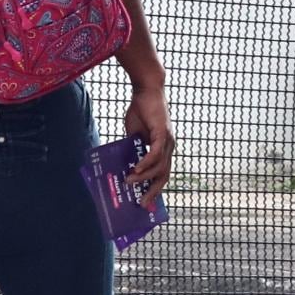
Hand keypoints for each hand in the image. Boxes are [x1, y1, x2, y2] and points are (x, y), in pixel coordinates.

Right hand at [123, 79, 174, 197]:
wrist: (146, 91)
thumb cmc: (141, 111)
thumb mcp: (134, 135)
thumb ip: (132, 148)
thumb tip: (125, 164)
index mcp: (163, 149)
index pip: (161, 173)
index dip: (154, 187)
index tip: (146, 201)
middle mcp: (169, 147)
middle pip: (164, 175)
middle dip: (153, 191)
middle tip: (142, 204)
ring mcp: (168, 141)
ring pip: (160, 167)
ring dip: (144, 177)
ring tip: (129, 182)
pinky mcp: (163, 133)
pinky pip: (156, 154)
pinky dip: (146, 164)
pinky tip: (136, 170)